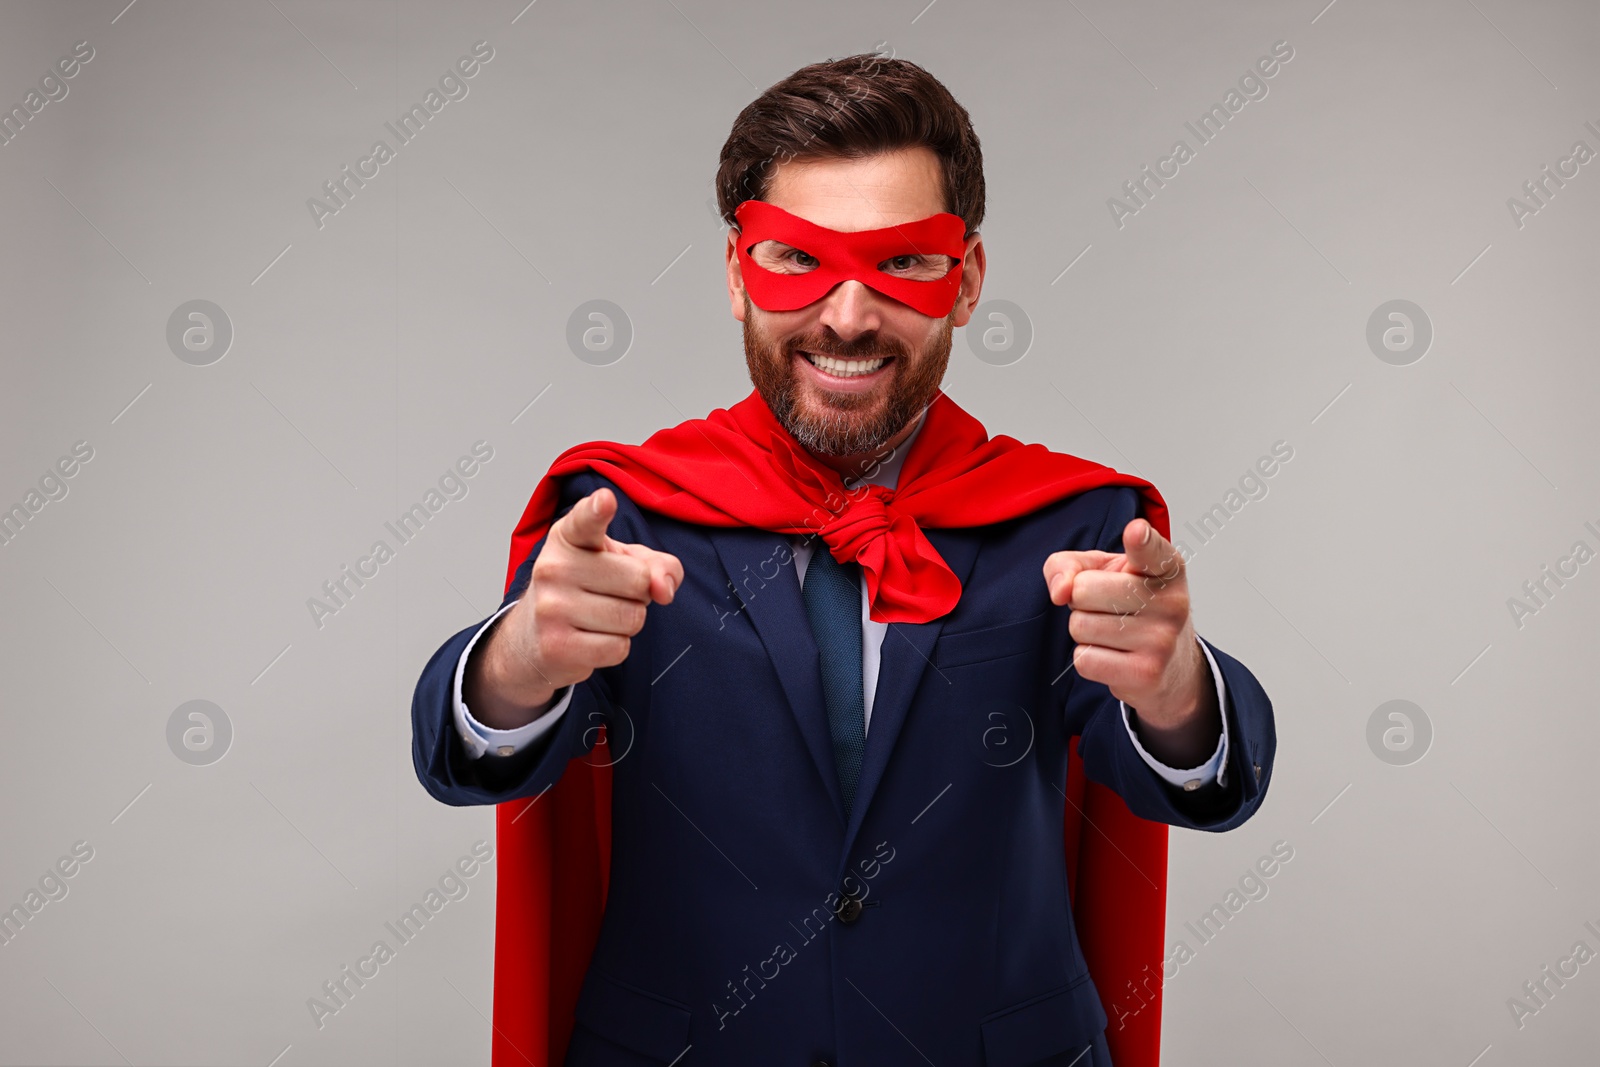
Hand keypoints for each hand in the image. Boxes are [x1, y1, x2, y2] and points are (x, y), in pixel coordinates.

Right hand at [468, 487, 682, 729]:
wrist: (534, 636)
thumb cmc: (586, 589)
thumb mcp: (624, 563)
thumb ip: (658, 565)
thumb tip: (664, 589)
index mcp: (569, 537)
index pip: (586, 520)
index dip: (598, 510)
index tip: (605, 501)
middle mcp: (554, 567)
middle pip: (638, 580)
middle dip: (638, 593)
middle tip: (611, 594)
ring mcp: (552, 608)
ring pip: (632, 618)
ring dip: (628, 622)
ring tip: (600, 616)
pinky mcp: (557, 646)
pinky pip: (619, 648)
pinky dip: (616, 647)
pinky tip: (591, 638)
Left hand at [1042, 517, 1218, 765]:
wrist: (1170, 666)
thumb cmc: (1130, 607)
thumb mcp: (1101, 572)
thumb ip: (1068, 565)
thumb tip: (1060, 591)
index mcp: (1166, 568)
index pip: (1151, 550)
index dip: (1141, 540)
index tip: (1135, 531)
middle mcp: (1171, 601)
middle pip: (1084, 590)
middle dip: (1080, 600)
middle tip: (1107, 608)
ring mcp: (1162, 639)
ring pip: (1080, 627)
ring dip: (1084, 631)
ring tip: (1112, 632)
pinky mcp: (1146, 673)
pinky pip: (1084, 659)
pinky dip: (1089, 658)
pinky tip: (1114, 656)